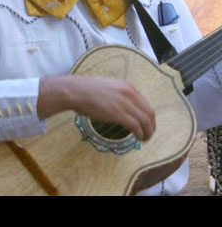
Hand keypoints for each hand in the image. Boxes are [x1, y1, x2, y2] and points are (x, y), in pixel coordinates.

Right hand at [38, 75, 155, 140]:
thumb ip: (117, 95)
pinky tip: (138, 138)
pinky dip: (140, 133)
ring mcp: (124, 104)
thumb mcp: (107, 87)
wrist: (74, 91)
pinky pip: (136, 126)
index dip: (148, 116)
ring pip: (145, 120)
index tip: (146, 123)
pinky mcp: (118, 114)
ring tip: (145, 138)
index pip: (146, 103)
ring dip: (148, 132)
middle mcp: (129, 94)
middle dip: (151, 125)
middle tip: (148, 133)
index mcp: (127, 87)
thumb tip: (120, 106)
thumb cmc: (85, 90)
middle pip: (149, 112)